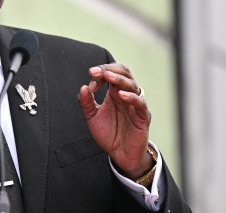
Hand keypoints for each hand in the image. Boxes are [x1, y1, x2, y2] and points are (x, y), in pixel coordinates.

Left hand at [77, 63, 153, 179]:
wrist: (120, 155)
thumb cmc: (108, 134)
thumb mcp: (91, 117)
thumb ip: (86, 103)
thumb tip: (83, 88)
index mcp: (113, 93)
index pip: (110, 73)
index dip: (99, 73)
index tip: (90, 77)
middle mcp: (125, 95)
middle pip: (124, 72)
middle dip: (109, 69)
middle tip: (96, 72)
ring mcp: (135, 105)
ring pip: (133, 85)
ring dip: (120, 79)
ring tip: (108, 77)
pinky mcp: (142, 117)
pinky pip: (140, 103)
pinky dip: (132, 97)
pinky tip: (121, 95)